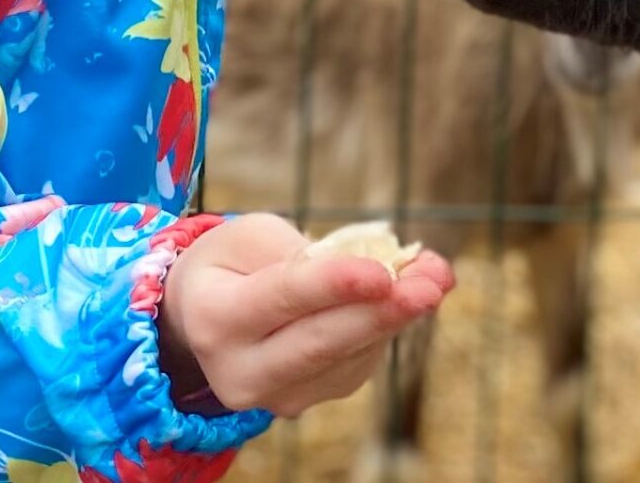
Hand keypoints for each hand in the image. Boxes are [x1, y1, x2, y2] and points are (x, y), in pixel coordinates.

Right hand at [162, 212, 455, 418]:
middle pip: (320, 342)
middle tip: (432, 285)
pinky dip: (385, 329)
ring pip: (346, 357)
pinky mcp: (305, 401)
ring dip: (397, 318)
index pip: (282, 300)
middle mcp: (239, 370)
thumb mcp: (250, 237)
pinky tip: (410, 296)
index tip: (383, 273)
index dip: (334, 286)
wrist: (201, 318)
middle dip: (381, 312)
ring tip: (437, 276)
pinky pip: (354, 365)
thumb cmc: (231, 264)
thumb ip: (305, 253)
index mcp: (214, 318)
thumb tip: (378, 272)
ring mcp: (273, 397)